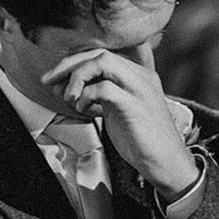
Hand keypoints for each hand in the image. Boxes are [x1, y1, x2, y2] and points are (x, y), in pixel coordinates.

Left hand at [41, 47, 198, 200]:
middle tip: (50, 82)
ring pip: (102, 62)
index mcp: (138, 75)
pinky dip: (87, 97)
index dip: (73, 62)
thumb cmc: (142, 142)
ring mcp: (140, 89)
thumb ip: (100, 96)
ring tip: (71, 98)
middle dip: (69, 66)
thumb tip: (69, 89)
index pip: (101, 54)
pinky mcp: (135, 106)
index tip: (54, 78)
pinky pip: (104, 88)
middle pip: (99, 54)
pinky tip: (85, 110)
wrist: (167, 164)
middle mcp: (141, 76)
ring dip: (77, 78)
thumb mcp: (119, 111)